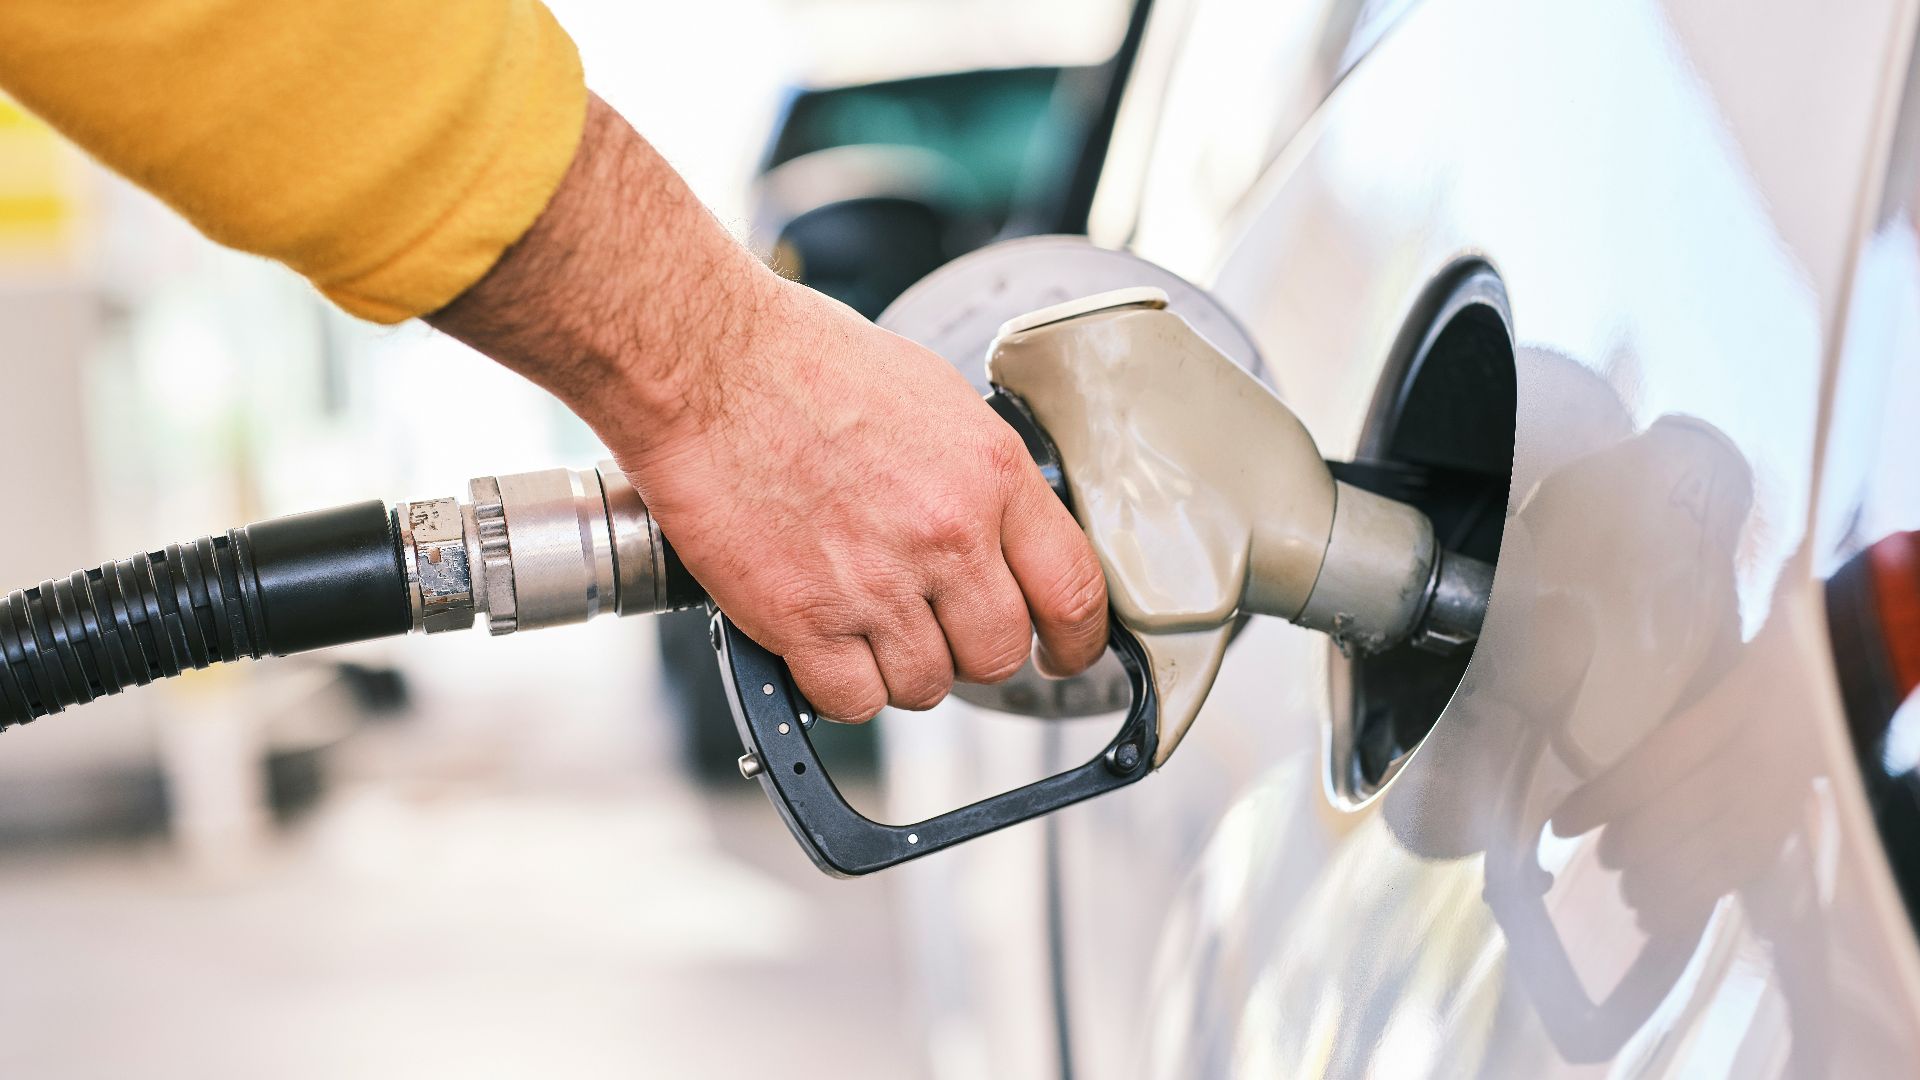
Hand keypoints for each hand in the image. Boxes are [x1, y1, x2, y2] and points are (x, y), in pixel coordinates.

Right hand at [429, 94, 1108, 719]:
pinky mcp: (803, 619)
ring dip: (900, 669)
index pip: (1074, 591)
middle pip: (999, 655)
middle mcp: (947, 536)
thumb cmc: (803, 361)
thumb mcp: (932, 398)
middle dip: (970, 652)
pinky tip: (820, 644)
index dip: (1077, 642)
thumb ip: (977, 475)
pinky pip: (852, 701)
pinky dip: (837, 687)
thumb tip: (998, 531)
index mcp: (991, 474)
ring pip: (925, 687)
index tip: (1063, 655)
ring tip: (862, 622)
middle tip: (936, 630)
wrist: (706, 363)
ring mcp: (876, 584)